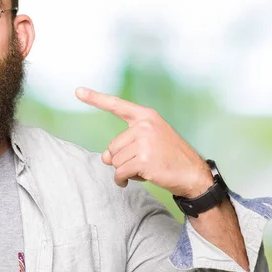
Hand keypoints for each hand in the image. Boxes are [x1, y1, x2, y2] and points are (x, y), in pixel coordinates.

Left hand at [76, 87, 212, 197]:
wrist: (193, 174)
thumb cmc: (169, 157)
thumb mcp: (149, 142)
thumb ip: (124, 144)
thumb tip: (104, 158)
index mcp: (146, 116)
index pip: (117, 105)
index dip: (95, 98)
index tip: (78, 91)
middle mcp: (144, 125)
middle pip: (112, 146)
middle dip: (122, 159)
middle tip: (142, 162)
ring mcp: (144, 142)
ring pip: (114, 160)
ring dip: (124, 170)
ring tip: (144, 169)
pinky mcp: (143, 160)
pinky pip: (119, 172)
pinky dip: (122, 180)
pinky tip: (131, 181)